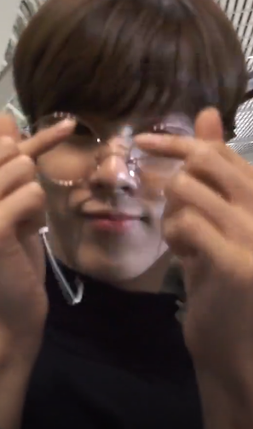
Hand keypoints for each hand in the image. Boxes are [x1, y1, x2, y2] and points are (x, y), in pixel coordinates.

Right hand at [0, 114, 74, 364]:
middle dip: (26, 180)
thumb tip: (7, 119)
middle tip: (20, 213)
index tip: (70, 124)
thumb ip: (6, 164)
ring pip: (24, 171)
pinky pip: (31, 193)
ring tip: (20, 226)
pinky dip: (36, 212)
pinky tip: (25, 233)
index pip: (0, 146)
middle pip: (12, 154)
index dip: (35, 136)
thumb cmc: (10, 256)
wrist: (8, 309)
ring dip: (33, 199)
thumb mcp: (10, 205)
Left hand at [136, 108, 252, 367]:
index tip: (142, 142)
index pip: (220, 152)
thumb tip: (207, 111)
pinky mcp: (236, 261)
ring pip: (186, 190)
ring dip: (171, 215)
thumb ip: (216, 164)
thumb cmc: (221, 270)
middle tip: (172, 213)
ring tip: (183, 240)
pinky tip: (185, 256)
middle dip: (172, 183)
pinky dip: (173, 236)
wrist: (229, 333)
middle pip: (203, 163)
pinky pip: (183, 222)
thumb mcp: (219, 213)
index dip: (178, 143)